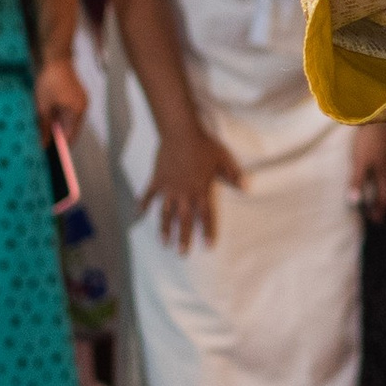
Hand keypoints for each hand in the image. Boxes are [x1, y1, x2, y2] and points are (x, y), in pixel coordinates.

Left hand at [34, 54, 88, 141]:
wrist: (56, 58)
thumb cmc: (51, 80)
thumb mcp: (43, 106)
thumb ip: (44, 126)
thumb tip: (43, 142)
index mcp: (77, 112)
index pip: (70, 136)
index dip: (60, 146)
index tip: (50, 154)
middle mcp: (82, 108)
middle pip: (71, 129)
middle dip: (58, 136)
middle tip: (44, 143)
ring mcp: (80, 100)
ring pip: (69, 120)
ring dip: (58, 126)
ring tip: (44, 130)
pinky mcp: (76, 95)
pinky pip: (68, 111)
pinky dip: (59, 116)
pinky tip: (49, 117)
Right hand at [141, 122, 242, 250]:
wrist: (180, 132)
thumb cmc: (203, 144)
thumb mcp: (223, 159)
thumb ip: (234, 175)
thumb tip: (247, 188)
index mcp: (201, 190)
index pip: (206, 216)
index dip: (207, 231)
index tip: (208, 246)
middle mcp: (184, 193)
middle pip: (184, 220)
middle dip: (183, 238)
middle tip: (182, 253)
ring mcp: (169, 188)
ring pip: (165, 213)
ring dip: (164, 228)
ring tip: (164, 242)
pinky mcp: (157, 180)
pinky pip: (148, 195)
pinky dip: (143, 205)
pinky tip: (138, 215)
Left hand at [351, 124, 385, 223]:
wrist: (381, 117)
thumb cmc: (370, 141)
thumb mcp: (361, 162)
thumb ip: (358, 181)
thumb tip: (354, 203)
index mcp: (385, 175)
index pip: (384, 198)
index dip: (379, 210)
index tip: (376, 221)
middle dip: (380, 202)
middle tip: (373, 213)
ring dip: (380, 190)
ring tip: (372, 196)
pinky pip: (385, 169)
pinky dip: (379, 178)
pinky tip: (374, 174)